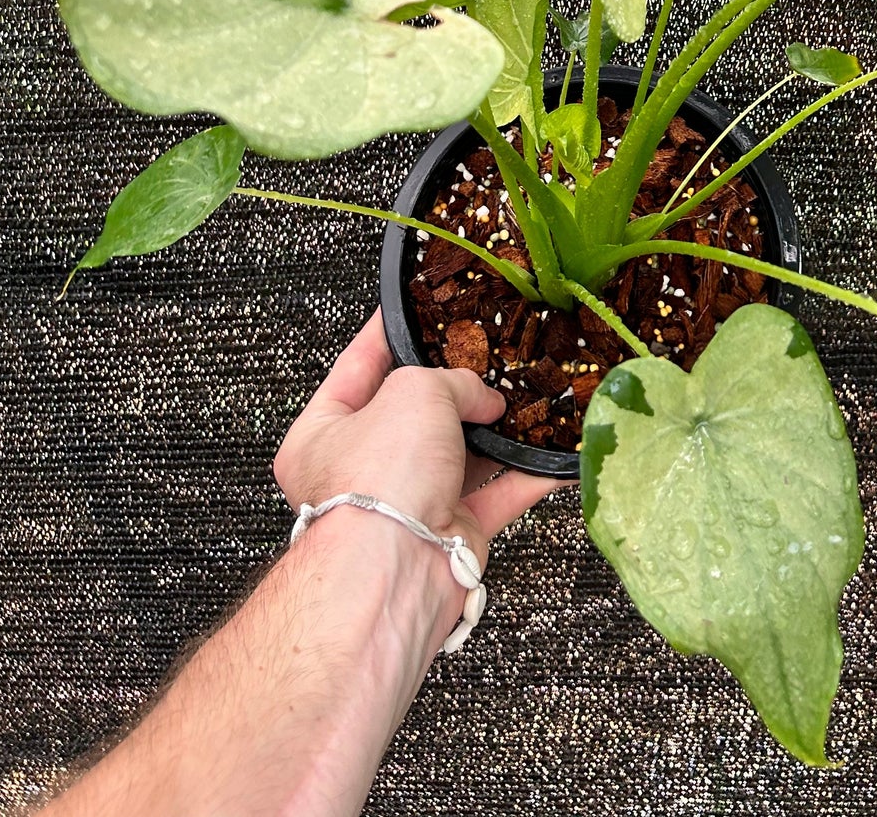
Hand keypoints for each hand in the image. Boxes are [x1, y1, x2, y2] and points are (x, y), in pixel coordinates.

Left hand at [273, 311, 555, 575]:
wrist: (399, 567)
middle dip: (454, 390)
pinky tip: (554, 454)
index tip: (413, 310)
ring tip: (526, 398)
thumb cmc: (378, 480)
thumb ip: (453, 379)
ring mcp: (408, 504)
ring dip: (495, 432)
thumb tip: (484, 399)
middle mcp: (361, 471)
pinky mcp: (452, 533)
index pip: (357, 366)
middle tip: (486, 358)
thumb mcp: (414, 391)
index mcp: (322, 433)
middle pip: (415, 414)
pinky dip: (528, 475)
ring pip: (460, 455)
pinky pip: (497, 496)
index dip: (389, 333)